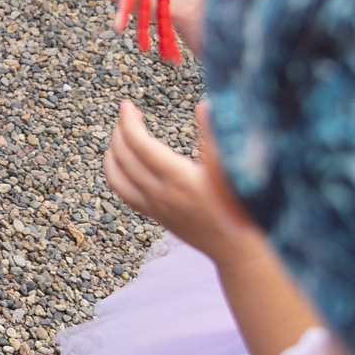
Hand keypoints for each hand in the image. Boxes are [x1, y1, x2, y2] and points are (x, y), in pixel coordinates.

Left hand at [103, 99, 262, 262]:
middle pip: (124, 158)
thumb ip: (215, 136)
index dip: (128, 122)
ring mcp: (155, 207)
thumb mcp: (232, 169)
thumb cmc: (242, 208)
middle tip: (127, 113)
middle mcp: (161, 194)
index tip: (127, 105)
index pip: (140, 145)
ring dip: (112, 153)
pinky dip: (116, 173)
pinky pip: (123, 193)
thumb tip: (203, 105)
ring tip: (120, 134)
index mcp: (179, 179)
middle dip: (119, 131)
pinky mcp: (155, 216)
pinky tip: (124, 161)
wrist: (239, 250)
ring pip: (117, 178)